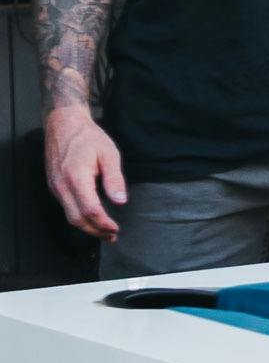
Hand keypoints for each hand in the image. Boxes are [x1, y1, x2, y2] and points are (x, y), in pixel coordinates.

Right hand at [44, 104, 124, 240]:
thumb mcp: (109, 154)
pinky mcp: (54, 186)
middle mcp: (61, 185)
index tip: (116, 229)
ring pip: (69, 215)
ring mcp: (55, 187)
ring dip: (87, 227)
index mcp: (76, 177)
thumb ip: (114, 179)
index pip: (89, 210)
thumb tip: (120, 201)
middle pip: (76, 219)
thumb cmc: (88, 138)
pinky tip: (92, 219)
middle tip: (112, 237)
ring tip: (105, 232)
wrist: (63, 125)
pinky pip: (66, 207)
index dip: (103, 223)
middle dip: (95, 231)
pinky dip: (79, 217)